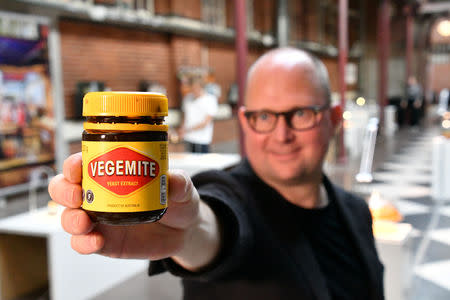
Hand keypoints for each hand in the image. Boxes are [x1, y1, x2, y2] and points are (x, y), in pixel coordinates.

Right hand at [48, 153, 220, 269]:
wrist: (184, 231)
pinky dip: (84, 243)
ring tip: (85, 222)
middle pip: (65, 189)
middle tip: (77, 195)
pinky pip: (84, 243)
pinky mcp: (105, 242)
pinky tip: (96, 242)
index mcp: (112, 174)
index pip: (82, 164)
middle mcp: (99, 195)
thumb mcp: (182, 188)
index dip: (74, 163)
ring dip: (70, 219)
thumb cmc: (177, 201)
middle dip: (64, 190)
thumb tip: (173, 180)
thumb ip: (179, 183)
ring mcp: (99, 220)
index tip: (78, 166)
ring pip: (69, 217)